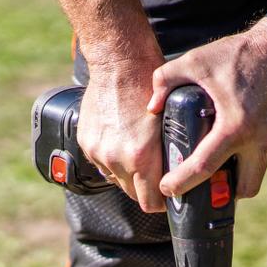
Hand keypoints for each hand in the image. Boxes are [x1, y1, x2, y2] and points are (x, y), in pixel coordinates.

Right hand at [77, 57, 166, 212]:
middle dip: (146, 188)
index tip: (169, 195)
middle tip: (158, 174)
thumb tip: (181, 175)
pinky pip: (102, 164)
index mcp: (140, 158)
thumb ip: (172, 154)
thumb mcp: (172, 123)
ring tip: (139, 154)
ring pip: (117, 180)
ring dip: (128, 174)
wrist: (118, 63)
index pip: (150, 203)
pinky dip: (113, 159)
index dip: (162, 201)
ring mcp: (98, 152)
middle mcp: (116, 159)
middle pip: (133, 194)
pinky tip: (123, 142)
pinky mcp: (86, 143)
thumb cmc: (150, 87)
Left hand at [147, 21, 266, 199]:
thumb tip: (152, 106)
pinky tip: (234, 141)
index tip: (167, 190)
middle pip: (242, 189)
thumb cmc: (240, 54)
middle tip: (204, 183)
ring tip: (218, 162)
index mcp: (234, 128)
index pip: (204, 168)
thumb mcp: (196, 60)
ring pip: (255, 175)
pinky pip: (262, 157)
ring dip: (237, 177)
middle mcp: (258, 141)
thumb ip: (165, 80)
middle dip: (223, 193)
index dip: (182, 184)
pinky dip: (247, 157)